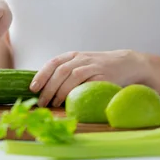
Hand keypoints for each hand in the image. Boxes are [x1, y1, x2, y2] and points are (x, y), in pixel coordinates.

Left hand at [30, 50, 149, 107]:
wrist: (127, 64)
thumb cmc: (99, 68)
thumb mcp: (81, 64)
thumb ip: (66, 72)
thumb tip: (45, 88)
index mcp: (73, 55)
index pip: (53, 62)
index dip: (41, 74)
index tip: (33, 87)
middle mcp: (81, 59)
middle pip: (60, 71)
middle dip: (48, 87)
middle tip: (42, 101)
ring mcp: (93, 66)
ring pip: (72, 76)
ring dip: (60, 91)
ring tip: (53, 103)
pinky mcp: (104, 76)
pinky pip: (88, 83)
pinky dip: (77, 91)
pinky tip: (71, 100)